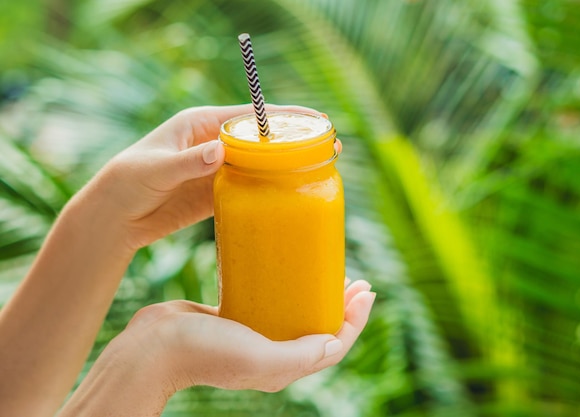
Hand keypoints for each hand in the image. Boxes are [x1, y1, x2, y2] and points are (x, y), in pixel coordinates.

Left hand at [88, 104, 326, 250]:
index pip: (248, 116)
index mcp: (201, 124)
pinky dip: (269, 189)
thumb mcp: (155, 169)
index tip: (313, 118)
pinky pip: (249, 188)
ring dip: (286, 165)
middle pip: (261, 139)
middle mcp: (214, 144)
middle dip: (293, 139)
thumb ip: (188, 161)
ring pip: (260, 164)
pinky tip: (290, 195)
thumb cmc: (127, 181)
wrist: (115, 217)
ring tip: (319, 169)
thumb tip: (220, 153)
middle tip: (329, 145)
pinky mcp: (217, 194)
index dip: (282, 116)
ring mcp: (218, 170)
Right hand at [131, 279, 373, 391]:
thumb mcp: (257, 358)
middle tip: (355, 278)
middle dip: (341, 304)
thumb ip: (298, 356)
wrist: (151, 348)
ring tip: (326, 269)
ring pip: (295, 312)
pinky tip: (285, 265)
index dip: (355, 321)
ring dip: (315, 293)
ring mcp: (253, 334)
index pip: (334, 345)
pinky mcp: (235, 315)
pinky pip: (269, 300)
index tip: (367, 291)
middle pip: (319, 327)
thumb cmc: (203, 354)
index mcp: (284, 367)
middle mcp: (273, 353)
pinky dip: (284, 286)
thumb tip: (335, 343)